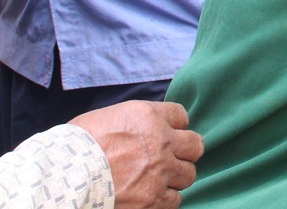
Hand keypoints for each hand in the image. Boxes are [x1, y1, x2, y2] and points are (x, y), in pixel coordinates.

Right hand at [71, 101, 202, 208]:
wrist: (61, 180)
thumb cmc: (76, 148)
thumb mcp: (107, 118)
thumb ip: (137, 122)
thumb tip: (149, 127)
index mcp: (149, 117)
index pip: (181, 115)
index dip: (174, 126)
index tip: (166, 133)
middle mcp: (161, 143)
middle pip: (195, 146)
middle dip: (184, 152)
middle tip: (167, 159)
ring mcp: (159, 173)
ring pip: (188, 175)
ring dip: (174, 178)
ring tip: (154, 180)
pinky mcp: (152, 200)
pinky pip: (174, 200)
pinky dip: (163, 199)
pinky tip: (147, 196)